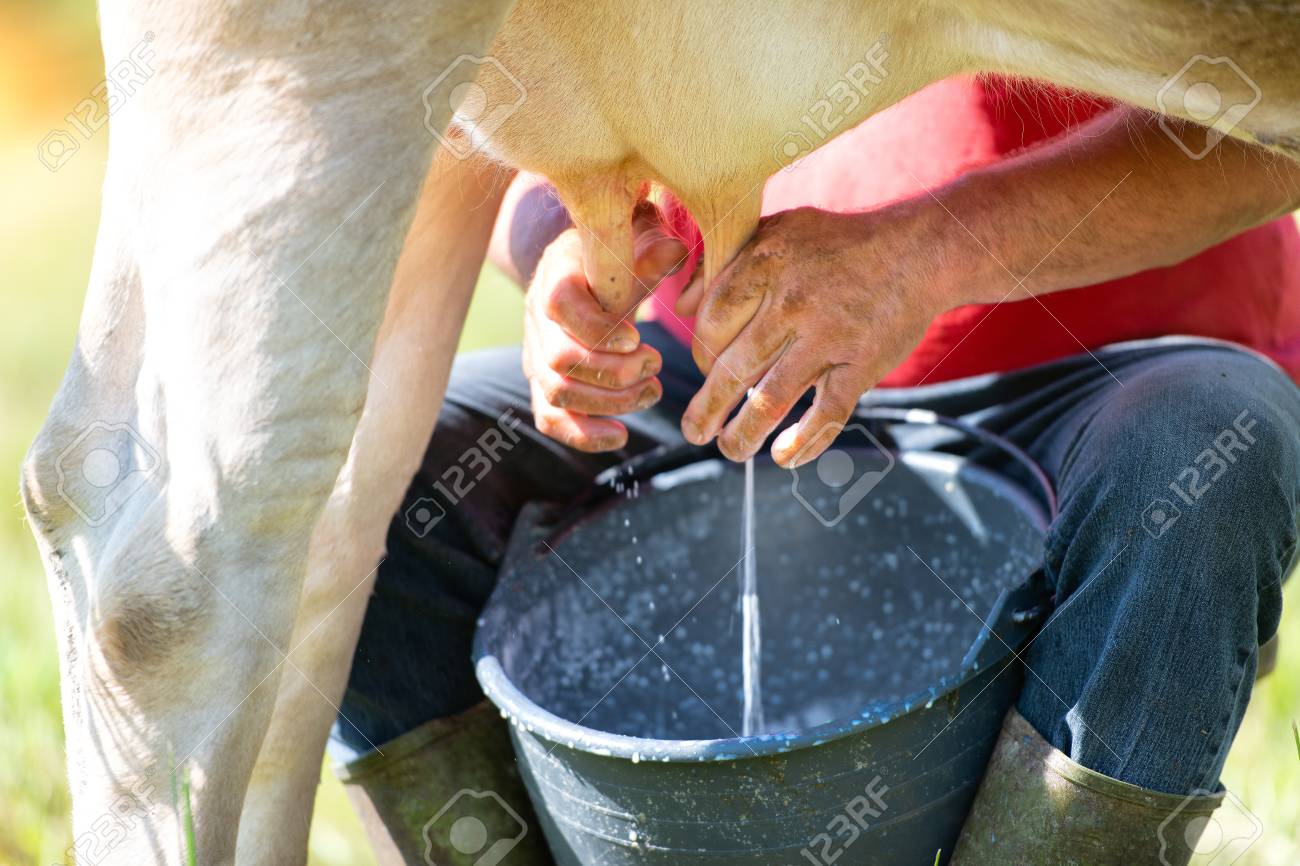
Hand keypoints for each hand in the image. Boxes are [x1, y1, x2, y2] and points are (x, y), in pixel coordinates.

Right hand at [524, 202, 687, 450]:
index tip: (639, 340)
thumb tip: (676, 252)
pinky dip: (583, 435)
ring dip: (610, 403)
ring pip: (557, 393)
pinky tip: (621, 436)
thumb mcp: (637, 239)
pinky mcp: (544, 380)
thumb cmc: (620, 250)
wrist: (590, 264)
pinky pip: (550, 418)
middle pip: (560, 360)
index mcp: (556, 273)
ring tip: (652, 393)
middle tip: (656, 367)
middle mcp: (537, 316)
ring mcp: (537, 352)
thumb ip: (653, 250)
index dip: (598, 331)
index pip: (560, 306)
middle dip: (615, 373)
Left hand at [676, 203, 965, 465]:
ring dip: (743, 434)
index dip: (699, 352)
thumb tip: (679, 307)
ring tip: (728, 450)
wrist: (918, 250)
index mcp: (764, 265)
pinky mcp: (862, 364)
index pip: (711, 323)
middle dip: (707, 407)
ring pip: (771, 398)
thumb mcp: (775, 231)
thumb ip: (723, 264)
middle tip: (692, 431)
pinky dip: (804, 442)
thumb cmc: (837, 243)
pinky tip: (784, 458)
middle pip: (732, 366)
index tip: (704, 368)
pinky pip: (827, 414)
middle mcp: (791, 302)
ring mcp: (828, 336)